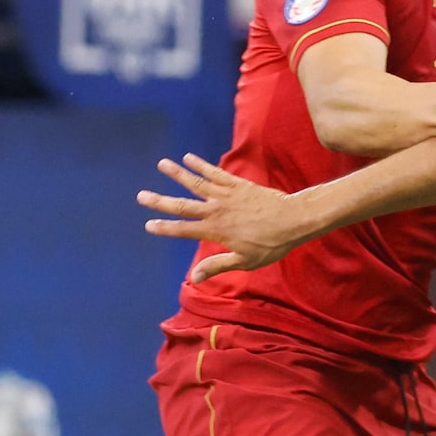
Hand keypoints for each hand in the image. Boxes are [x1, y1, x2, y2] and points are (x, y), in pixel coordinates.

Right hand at [141, 155, 312, 278]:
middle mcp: (217, 211)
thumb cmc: (272, 244)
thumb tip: (193, 278)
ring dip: (178, 174)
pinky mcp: (238, 184)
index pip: (184, 230)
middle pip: (183, 205)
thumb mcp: (245, 260)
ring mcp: (226, 195)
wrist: (294, 219)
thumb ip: (217, 265)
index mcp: (216, 231)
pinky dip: (201, 165)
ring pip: (196, 183)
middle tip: (141, 196)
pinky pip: (216, 172)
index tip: (149, 225)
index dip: (165, 228)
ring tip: (162, 164)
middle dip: (161, 201)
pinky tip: (188, 157)